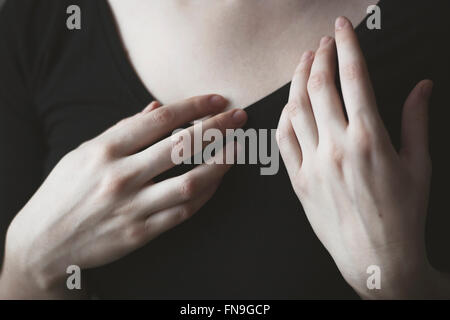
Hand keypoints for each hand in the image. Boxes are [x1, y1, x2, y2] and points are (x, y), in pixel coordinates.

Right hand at [1, 95, 246, 297]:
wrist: (43, 242)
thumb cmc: (64, 192)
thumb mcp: (84, 153)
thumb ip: (122, 131)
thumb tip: (156, 109)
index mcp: (105, 150)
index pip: (160, 120)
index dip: (194, 107)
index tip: (216, 100)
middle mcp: (121, 176)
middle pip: (182, 146)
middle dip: (217, 128)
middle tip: (239, 118)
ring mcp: (133, 206)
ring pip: (191, 182)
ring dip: (220, 163)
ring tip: (238, 149)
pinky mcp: (141, 232)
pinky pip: (184, 211)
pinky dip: (206, 195)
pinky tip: (218, 181)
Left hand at [277, 17, 436, 298]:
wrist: (376, 258)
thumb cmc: (403, 214)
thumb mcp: (419, 165)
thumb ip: (417, 121)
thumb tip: (422, 86)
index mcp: (369, 138)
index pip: (353, 78)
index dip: (346, 45)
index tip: (342, 27)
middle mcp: (336, 146)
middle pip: (318, 87)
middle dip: (319, 56)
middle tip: (323, 42)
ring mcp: (312, 163)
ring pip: (295, 108)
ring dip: (297, 80)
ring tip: (304, 62)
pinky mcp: (298, 180)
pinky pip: (283, 139)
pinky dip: (285, 115)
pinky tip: (291, 103)